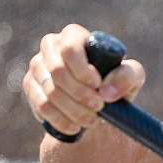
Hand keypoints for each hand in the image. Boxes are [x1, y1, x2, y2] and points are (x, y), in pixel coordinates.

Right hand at [23, 24, 145, 135]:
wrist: (96, 104)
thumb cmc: (114, 83)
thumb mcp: (131, 78)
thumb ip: (127, 76)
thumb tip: (106, 91)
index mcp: (74, 35)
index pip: (70, 49)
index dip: (82, 70)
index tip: (98, 86)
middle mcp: (51, 46)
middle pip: (58, 72)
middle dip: (80, 94)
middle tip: (98, 108)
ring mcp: (37, 66)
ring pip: (50, 92)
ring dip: (73, 110)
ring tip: (91, 120)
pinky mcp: (30, 86)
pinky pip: (41, 106)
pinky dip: (60, 120)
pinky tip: (75, 127)